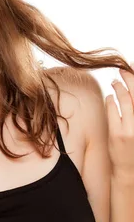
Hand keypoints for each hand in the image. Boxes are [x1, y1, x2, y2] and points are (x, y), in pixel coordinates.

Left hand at [106, 62, 133, 179]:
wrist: (131, 171)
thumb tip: (130, 92)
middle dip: (130, 79)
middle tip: (123, 70)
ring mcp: (131, 130)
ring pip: (125, 101)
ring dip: (120, 88)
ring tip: (115, 81)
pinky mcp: (117, 134)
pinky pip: (112, 112)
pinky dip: (111, 101)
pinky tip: (110, 96)